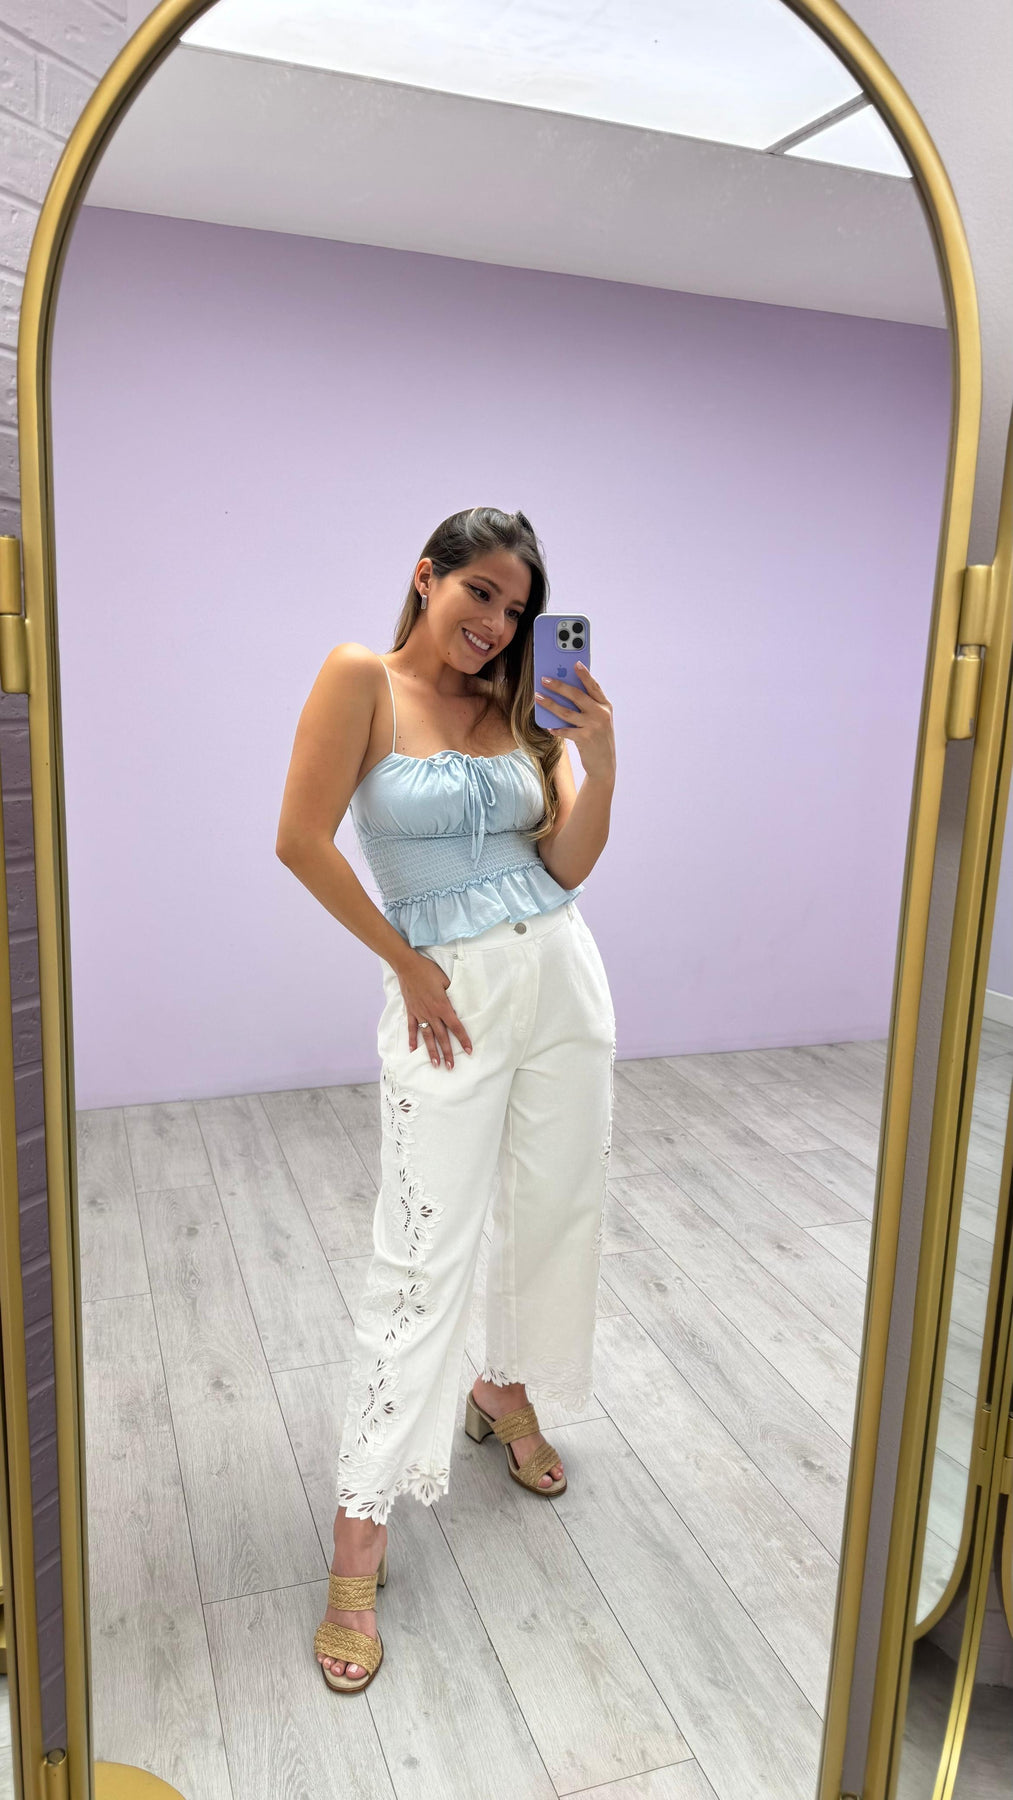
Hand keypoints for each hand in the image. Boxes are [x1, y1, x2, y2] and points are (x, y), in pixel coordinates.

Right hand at [395, 948, 472, 1069]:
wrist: (408, 966)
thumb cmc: (429, 971)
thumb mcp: (446, 981)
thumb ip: (452, 995)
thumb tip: (458, 1005)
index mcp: (443, 1007)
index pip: (456, 1027)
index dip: (463, 1039)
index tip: (469, 1050)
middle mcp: (431, 1014)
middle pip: (442, 1037)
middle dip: (448, 1053)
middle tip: (451, 1067)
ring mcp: (420, 1014)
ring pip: (427, 1037)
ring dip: (431, 1052)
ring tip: (435, 1065)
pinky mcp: (411, 1012)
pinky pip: (412, 1028)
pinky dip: (412, 1040)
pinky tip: (413, 1051)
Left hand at [536, 662, 615, 781]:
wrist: (605, 765)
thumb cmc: (598, 739)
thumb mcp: (599, 721)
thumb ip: (588, 707)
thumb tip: (565, 693)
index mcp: (605, 706)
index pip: (594, 686)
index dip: (584, 674)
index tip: (574, 663)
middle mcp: (601, 714)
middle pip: (577, 695)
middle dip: (559, 685)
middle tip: (544, 679)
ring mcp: (593, 726)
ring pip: (566, 712)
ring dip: (550, 704)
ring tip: (538, 697)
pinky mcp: (585, 738)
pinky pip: (565, 730)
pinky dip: (555, 728)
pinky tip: (548, 727)